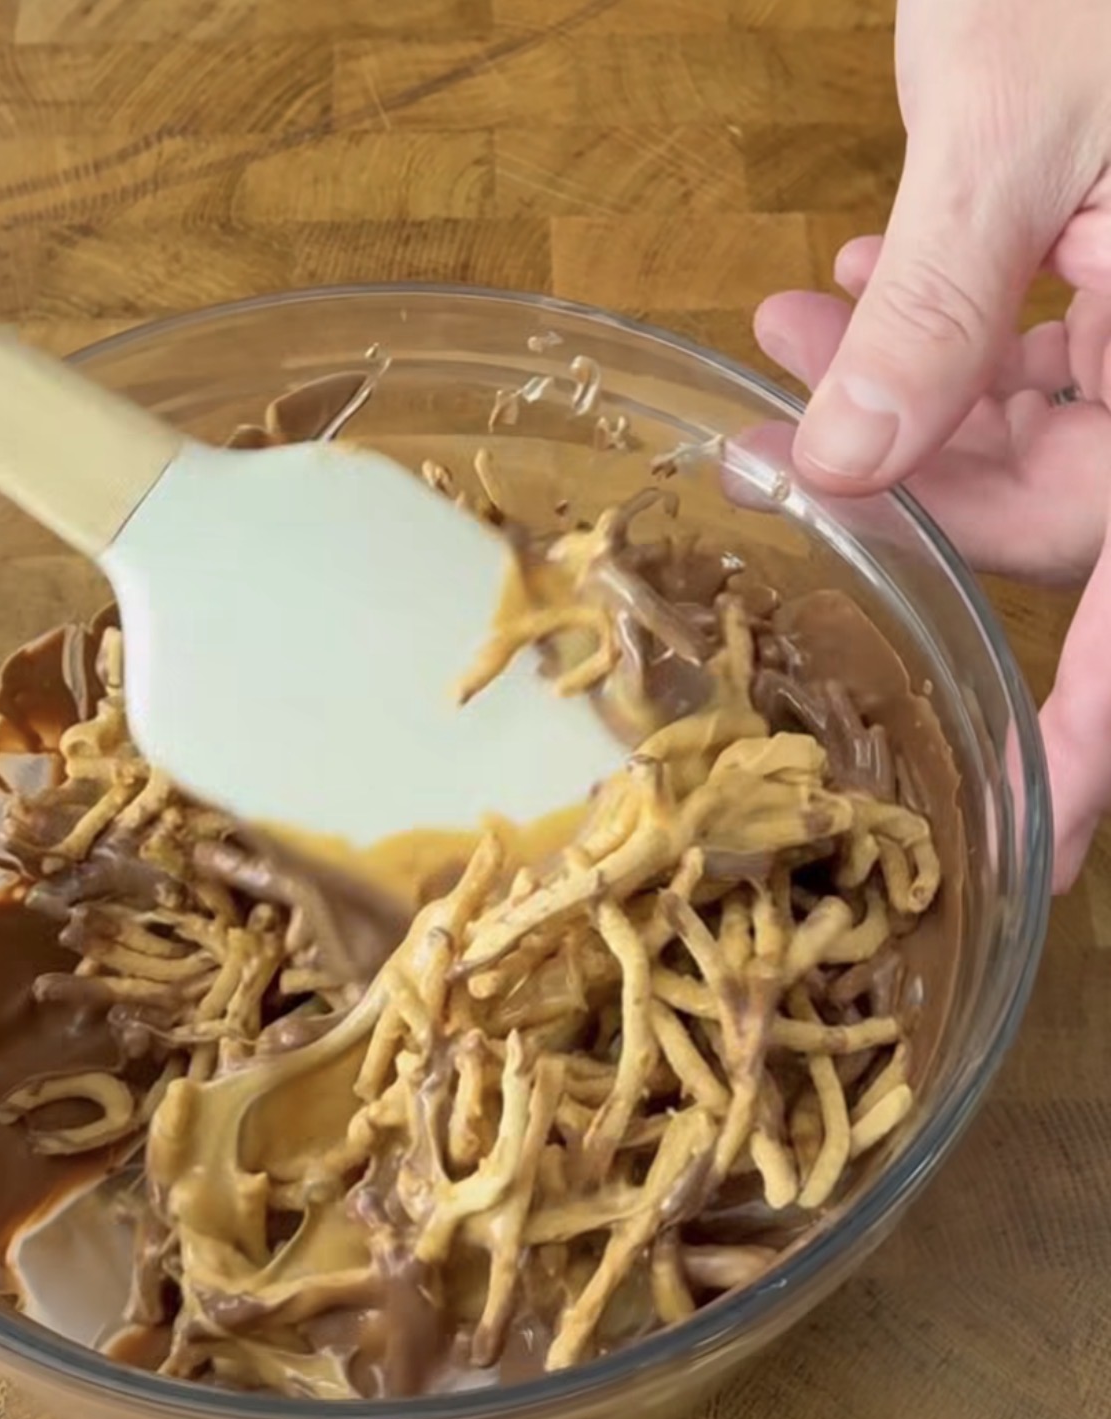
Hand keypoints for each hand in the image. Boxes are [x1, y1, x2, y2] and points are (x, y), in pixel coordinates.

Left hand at [758, 244, 1110, 891]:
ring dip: (894, 396)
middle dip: (895, 493)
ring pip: (1024, 436)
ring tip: (789, 329)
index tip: (1037, 858)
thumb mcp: (1019, 131)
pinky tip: (857, 282)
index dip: (1091, 742)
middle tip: (770, 457)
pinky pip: (1037, 363)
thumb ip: (938, 301)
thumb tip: (841, 459)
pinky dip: (945, 334)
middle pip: (1046, 520)